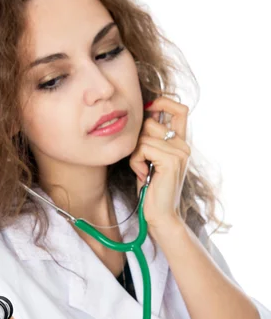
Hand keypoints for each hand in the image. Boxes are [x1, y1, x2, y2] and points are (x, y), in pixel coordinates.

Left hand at [129, 96, 190, 231]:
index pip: (180, 109)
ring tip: (143, 170)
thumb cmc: (151, 189)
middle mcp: (183, 145)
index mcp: (181, 143)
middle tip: (141, 161)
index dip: (163, 102)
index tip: (148, 111)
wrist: (161, 215)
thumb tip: (142, 116)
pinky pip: (143, 148)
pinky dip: (136, 161)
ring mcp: (179, 152)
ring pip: (144, 135)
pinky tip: (144, 174)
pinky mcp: (171, 160)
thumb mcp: (150, 159)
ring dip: (135, 154)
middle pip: (152, 121)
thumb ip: (150, 140)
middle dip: (138, 139)